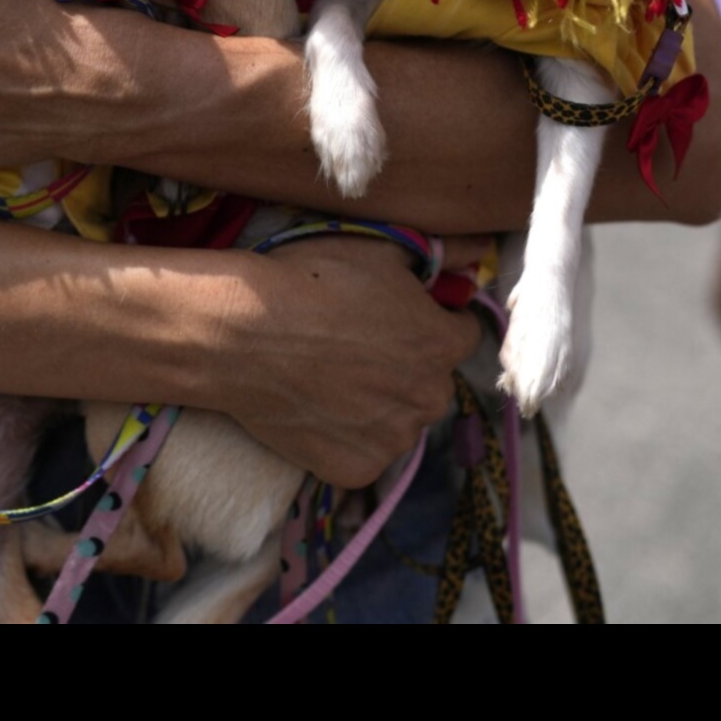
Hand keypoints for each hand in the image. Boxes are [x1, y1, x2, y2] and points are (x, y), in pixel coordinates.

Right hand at [217, 235, 482, 488]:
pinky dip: (346, 438)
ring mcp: (393, 440)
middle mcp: (430, 398)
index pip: (462, 334)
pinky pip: (363, 453)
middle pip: (430, 382)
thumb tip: (478, 251)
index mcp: (442, 344)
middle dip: (405, 367)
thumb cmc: (311, 283)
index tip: (398, 316)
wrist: (241, 335)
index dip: (431, 321)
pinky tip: (315, 408)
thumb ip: (439, 254)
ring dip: (378, 404)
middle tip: (356, 347)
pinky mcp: (357, 470)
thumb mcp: (378, 250)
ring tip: (329, 377)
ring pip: (398, 420)